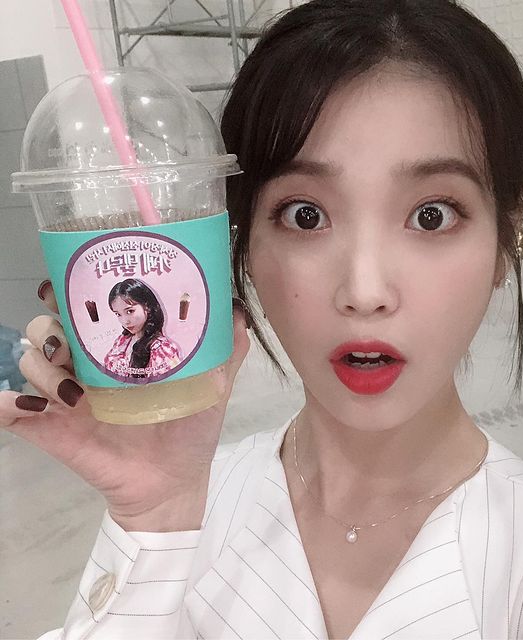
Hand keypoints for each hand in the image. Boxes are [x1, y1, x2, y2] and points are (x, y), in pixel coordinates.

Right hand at [0, 281, 250, 530]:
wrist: (173, 483)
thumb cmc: (191, 429)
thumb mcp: (215, 385)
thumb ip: (228, 348)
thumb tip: (238, 308)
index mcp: (120, 350)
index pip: (88, 309)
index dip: (73, 290)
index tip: (74, 283)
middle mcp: (88, 366)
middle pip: (50, 327)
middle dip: (50, 322)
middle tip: (68, 334)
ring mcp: (67, 397)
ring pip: (32, 362)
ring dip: (42, 367)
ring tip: (72, 392)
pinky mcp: (53, 430)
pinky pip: (14, 413)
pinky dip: (5, 405)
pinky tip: (18, 406)